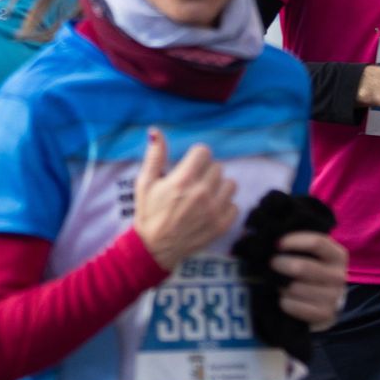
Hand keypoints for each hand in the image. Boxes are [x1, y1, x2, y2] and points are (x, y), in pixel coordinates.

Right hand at [133, 128, 236, 269]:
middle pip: (217, 166)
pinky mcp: (222, 224)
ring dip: (218, 187)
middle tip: (193, 183)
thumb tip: (156, 132)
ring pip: (230, 184)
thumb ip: (154, 156)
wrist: (155, 247)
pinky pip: (234, 205)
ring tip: (204, 195)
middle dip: (205, 171)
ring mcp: (214, 210)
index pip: (204, 152)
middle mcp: (202, 192)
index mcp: (183, 179)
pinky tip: (210, 209)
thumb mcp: (145, 182)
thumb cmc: (148, 213)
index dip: (195, 157)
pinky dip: (224, 205)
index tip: (189, 166)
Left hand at [270, 231, 347, 331]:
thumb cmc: (307, 272)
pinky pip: (293, 306)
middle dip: (280, 264)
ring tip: (279, 284)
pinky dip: (283, 302)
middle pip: (303, 267)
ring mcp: (334, 298)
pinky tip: (284, 299)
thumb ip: (290, 242)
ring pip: (295, 288)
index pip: (317, 242)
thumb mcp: (305, 254)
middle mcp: (339, 276)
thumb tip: (252, 231)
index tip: (276, 243)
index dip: (293, 241)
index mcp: (337, 255)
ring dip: (280, 286)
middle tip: (272, 264)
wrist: (319, 304)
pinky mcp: (325, 315)